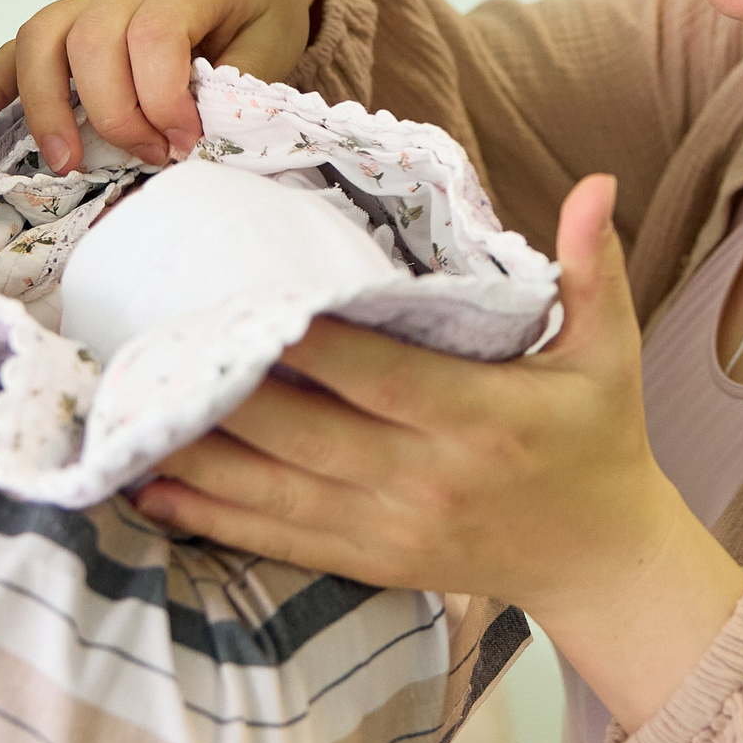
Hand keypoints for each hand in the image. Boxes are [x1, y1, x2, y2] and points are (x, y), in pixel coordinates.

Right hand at [0, 0, 321, 170]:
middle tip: (147, 158)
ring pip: (43, 38)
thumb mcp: (270, 47)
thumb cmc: (261, 11)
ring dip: (45, 106)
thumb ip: (234, 91)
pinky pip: (19, 46)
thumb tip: (191, 145)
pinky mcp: (69, 16)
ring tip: (64, 162)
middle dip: (112, 114)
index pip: (155, 36)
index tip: (184, 143)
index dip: (162, 99)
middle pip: (92, 41)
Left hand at [133, 175, 742, 731]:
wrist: (601, 557)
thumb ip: (593, 266)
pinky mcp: (372, 559)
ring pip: (277, 490)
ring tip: (132, 415)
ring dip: (201, 455)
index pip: (377, 375)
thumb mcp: (610, 349)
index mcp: (479, 415)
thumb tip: (597, 182)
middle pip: (305, 433)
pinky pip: (281, 539)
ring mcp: (392, 527)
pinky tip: (158, 489)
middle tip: (157, 343)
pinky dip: (216, 516)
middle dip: (227, 392)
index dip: (310, 344)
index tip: (249, 304)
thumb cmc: (599, 436)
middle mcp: (425, 477)